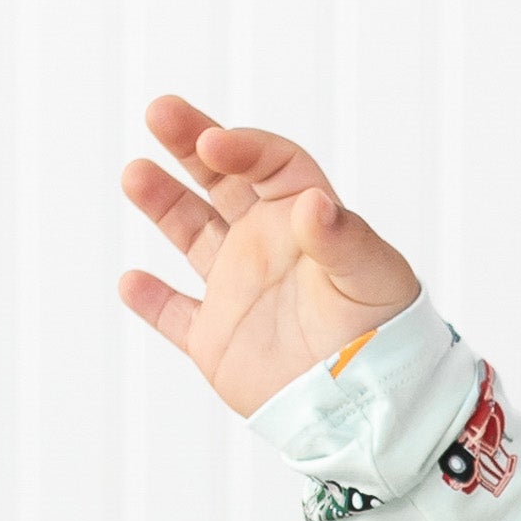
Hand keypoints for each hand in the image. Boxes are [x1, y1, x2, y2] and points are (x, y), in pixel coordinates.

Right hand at [117, 95, 421, 417]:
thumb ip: (343, 238)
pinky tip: (131, 281)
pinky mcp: (218, 340)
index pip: (272, 166)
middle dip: (190, 144)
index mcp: (308, 223)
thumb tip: (312, 201)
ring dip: (164, 204)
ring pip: (192, 234)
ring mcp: (241, 292)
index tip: (212, 143)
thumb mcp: (375, 278)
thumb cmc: (389, 336)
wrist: (374, 409)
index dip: (243, 148)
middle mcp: (269, 247)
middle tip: (159, 112)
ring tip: (136, 175)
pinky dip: (152, 301)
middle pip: (223, 181)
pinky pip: (175, 315)